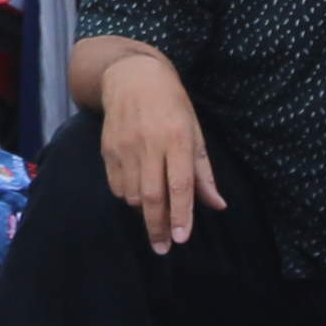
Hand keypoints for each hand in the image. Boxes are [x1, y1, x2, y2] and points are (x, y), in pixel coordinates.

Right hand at [97, 51, 223, 250]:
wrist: (132, 76)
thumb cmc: (172, 105)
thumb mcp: (195, 132)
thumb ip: (203, 172)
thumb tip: (217, 205)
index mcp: (177, 138)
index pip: (180, 185)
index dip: (181, 214)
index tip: (181, 239)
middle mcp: (150, 144)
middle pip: (153, 197)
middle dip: (158, 228)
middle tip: (163, 249)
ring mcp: (125, 148)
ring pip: (133, 194)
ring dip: (144, 213)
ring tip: (155, 218)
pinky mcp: (108, 150)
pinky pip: (117, 186)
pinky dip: (128, 198)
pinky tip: (138, 198)